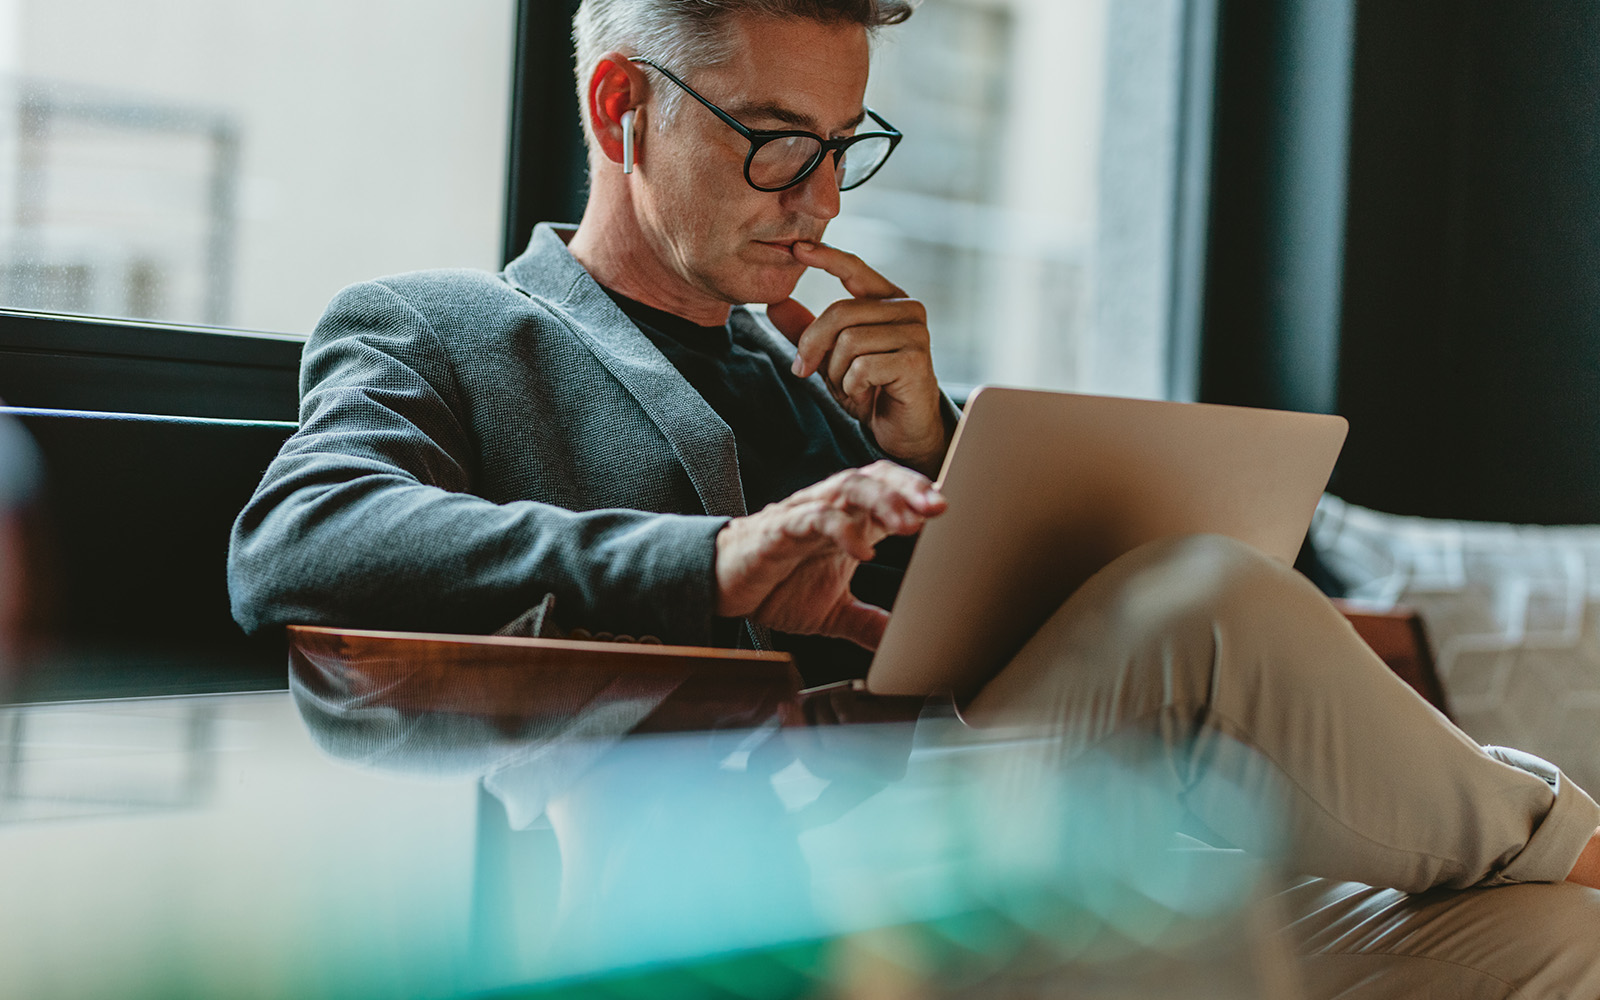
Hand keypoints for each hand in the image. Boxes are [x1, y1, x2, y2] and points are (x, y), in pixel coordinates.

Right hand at [715, 461, 945, 650]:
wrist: (721, 588)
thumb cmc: (776, 586)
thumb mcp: (833, 612)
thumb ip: (869, 624)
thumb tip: (903, 646)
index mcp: (849, 521)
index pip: (890, 491)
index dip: (920, 495)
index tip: (950, 509)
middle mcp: (830, 509)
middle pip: (875, 478)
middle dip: (910, 489)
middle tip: (940, 506)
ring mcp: (805, 514)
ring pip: (848, 487)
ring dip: (883, 500)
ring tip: (909, 522)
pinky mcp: (779, 529)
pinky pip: (813, 518)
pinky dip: (841, 529)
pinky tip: (862, 549)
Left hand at [767, 242, 947, 477]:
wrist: (902, 430)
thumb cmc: (871, 389)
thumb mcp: (830, 357)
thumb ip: (807, 330)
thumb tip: (774, 303)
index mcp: (887, 300)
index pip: (854, 268)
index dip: (826, 257)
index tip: (796, 248)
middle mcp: (907, 309)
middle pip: (840, 312)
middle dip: (813, 346)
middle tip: (804, 371)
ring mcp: (915, 333)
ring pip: (849, 341)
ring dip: (837, 373)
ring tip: (851, 387)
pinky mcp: (915, 360)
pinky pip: (863, 366)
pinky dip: (852, 386)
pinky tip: (866, 395)